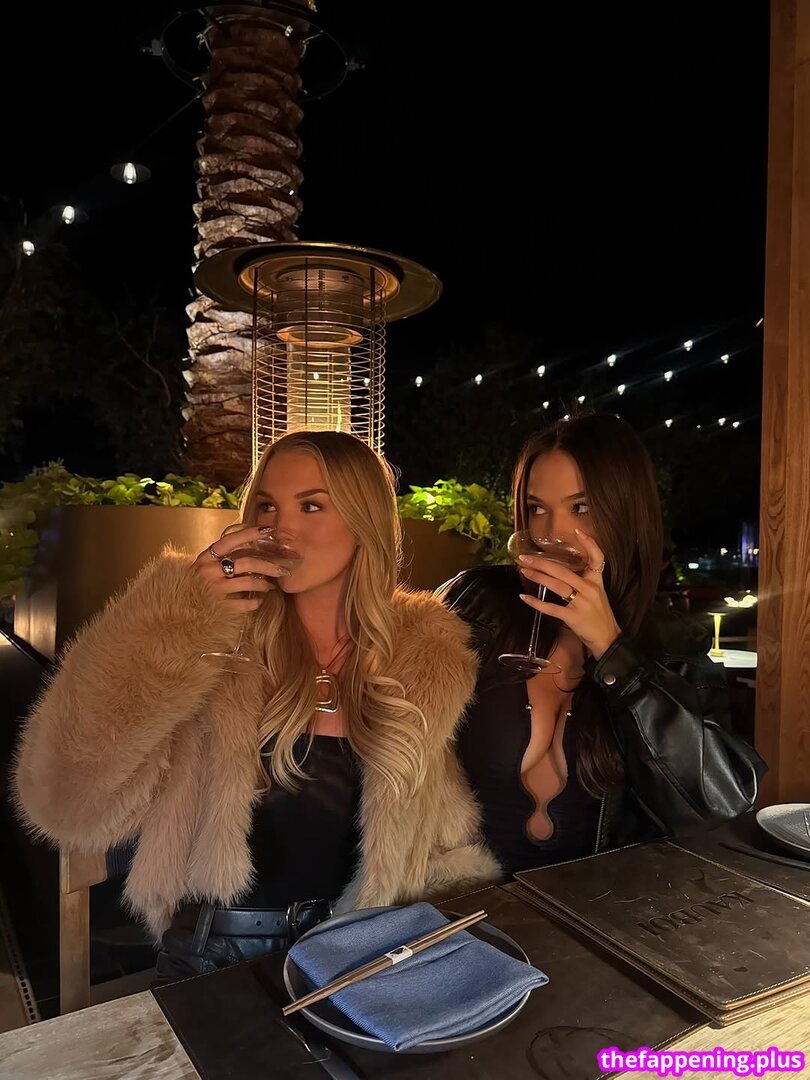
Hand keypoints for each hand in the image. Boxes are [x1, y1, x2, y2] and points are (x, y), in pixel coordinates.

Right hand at [191, 525, 289, 612]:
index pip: (230, 541)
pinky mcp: (219, 607)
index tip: (267, 530)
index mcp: (206, 557)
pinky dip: (254, 602)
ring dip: (264, 584)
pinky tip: (258, 601)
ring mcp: (214, 589)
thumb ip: (222, 557)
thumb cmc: (196, 584)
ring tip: (270, 586)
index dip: (249, 534)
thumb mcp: (204, 566)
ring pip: (249, 582)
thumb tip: (252, 545)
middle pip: (247, 562)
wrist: (178, 608)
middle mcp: (209, 571)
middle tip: (282, 569)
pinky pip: (244, 603)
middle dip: (269, 565)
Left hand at [517, 528, 620, 659]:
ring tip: (524, 571)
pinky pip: (551, 608)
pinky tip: (525, 598)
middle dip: (542, 563)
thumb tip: (560, 572)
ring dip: (538, 577)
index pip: (597, 558)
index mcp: (596, 582)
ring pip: (556, 585)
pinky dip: (537, 603)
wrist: (608, 639)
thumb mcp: (596, 594)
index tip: (578, 531)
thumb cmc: (599, 616)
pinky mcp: (573, 617)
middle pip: (563, 571)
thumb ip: (582, 582)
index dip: (589, 544)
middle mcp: (589, 589)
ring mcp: (581, 603)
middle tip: (525, 557)